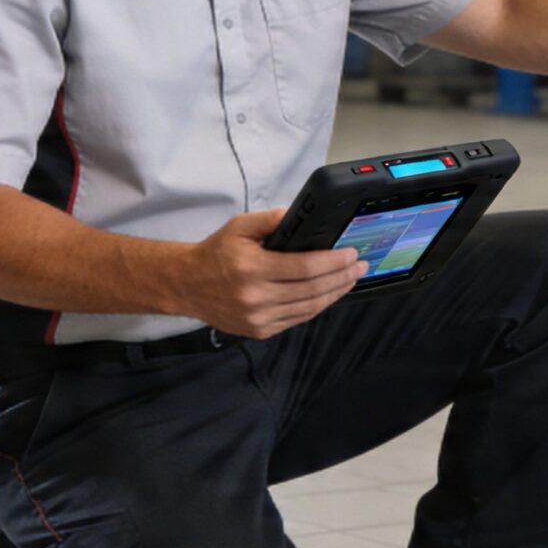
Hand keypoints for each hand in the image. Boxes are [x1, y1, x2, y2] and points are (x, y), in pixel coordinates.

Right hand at [175, 209, 364, 338]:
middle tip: (360, 266)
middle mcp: (255, 297)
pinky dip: (317, 306)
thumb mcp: (240, 226)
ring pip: (309, 308)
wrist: (188, 285)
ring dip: (335, 293)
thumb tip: (302, 216)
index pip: (304, 268)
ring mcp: (258, 318)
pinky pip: (298, 319)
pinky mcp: (259, 331)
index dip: (333, 262)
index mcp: (251, 269)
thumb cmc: (216, 253)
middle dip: (342, 277)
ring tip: (350, 279)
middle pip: (312, 290)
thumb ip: (271, 220)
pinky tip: (329, 293)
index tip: (352, 254)